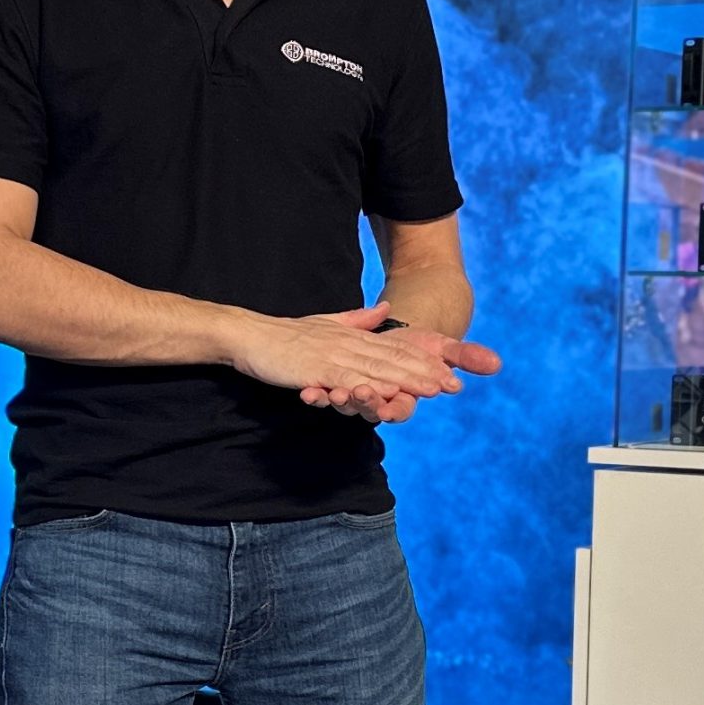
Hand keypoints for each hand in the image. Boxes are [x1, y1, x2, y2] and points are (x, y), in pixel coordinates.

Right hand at [228, 301, 466, 409]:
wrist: (249, 335)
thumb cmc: (282, 337)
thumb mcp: (325, 323)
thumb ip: (357, 318)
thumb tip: (384, 310)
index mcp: (351, 335)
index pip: (393, 349)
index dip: (423, 361)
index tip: (449, 372)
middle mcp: (347, 343)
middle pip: (393, 359)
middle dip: (425, 373)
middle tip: (454, 384)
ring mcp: (332, 356)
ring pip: (376, 369)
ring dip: (406, 380)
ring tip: (433, 389)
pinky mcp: (316, 369)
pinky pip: (347, 379)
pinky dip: (369, 386)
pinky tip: (388, 394)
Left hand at [301, 310, 501, 423]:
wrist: (394, 336)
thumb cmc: (421, 346)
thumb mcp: (444, 347)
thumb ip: (467, 357)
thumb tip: (496, 363)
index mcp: (406, 393)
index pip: (403, 407)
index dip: (397, 407)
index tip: (390, 405)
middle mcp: (381, 400)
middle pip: (371, 408)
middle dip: (363, 403)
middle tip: (355, 393)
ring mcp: (358, 395)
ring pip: (347, 404)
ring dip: (338, 401)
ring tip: (330, 393)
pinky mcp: (337, 386)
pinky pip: (326, 395)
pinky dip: (317, 395)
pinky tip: (307, 392)